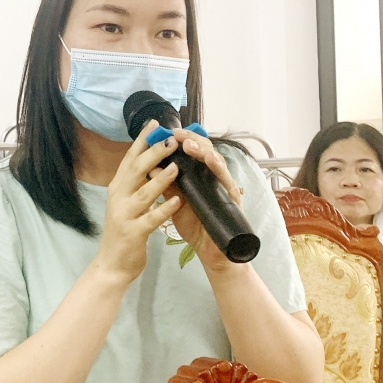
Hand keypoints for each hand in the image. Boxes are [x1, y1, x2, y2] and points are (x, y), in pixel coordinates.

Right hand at [96, 121, 182, 284]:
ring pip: (144, 192)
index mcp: (118, 188)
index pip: (130, 158)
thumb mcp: (127, 203)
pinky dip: (164, 209)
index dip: (142, 140)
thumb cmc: (123, 232)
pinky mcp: (133, 233)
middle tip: (171, 139)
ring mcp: (124, 215)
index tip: (154, 123)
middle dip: (153, 153)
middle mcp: (118, 197)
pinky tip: (177, 201)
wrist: (112, 265)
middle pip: (136, 170)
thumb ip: (137, 185)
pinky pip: (151, 219)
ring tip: (177, 166)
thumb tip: (152, 163)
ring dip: (160, 179)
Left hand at [159, 129, 243, 273]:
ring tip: (189, 144)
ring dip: (202, 150)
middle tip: (175, 133)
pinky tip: (211, 159)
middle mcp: (211, 176)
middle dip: (189, 139)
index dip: (178, 140)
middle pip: (204, 150)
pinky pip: (227, 180)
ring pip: (216, 160)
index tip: (162, 131)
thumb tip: (149, 166)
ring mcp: (223, 185)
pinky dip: (219, 168)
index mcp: (197, 175)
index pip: (189, 151)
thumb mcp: (174, 202)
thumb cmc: (193, 224)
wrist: (207, 250)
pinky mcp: (233, 198)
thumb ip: (165, 184)